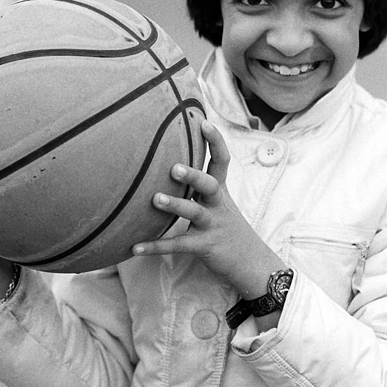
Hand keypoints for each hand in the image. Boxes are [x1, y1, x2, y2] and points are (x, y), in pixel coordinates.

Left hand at [133, 120, 283, 297]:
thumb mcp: (219, 204)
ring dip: (175, 206)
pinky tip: (135, 248)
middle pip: (210, 184)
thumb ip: (199, 187)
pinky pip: (179, 245)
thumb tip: (170, 163)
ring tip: (155, 200)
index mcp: (221, 192)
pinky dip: (156, 246)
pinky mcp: (206, 246)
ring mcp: (213, 225)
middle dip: (193, 175)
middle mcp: (218, 205)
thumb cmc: (228, 229)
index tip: (203, 122)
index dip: (215, 141)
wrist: (252, 264)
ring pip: (195, 212)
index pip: (222, 161)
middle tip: (173, 167)